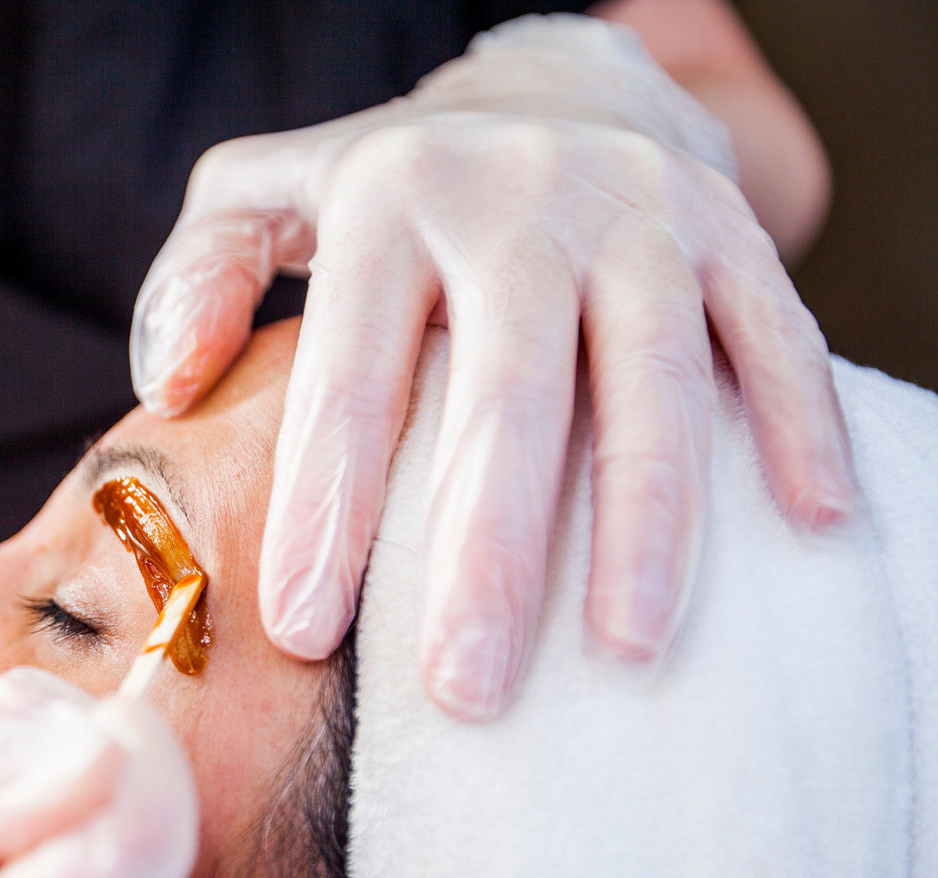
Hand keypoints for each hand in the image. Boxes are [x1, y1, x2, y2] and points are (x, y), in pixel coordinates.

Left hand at [131, 15, 855, 717]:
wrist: (544, 85)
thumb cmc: (384, 184)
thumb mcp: (261, 193)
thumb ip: (200, 275)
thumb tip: (169, 381)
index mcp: (393, 199)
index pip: (352, 370)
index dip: (326, 504)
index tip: (304, 631)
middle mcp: (520, 198)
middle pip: (506, 392)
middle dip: (487, 550)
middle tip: (466, 690)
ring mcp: (637, 211)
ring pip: (650, 378)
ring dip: (646, 520)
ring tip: (625, 652)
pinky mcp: (728, 227)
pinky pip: (774, 332)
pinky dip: (798, 425)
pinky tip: (809, 528)